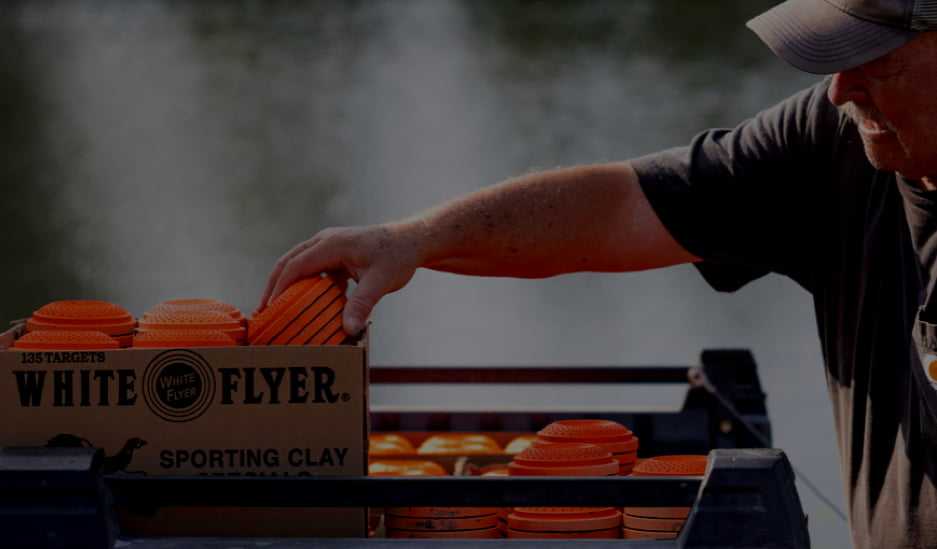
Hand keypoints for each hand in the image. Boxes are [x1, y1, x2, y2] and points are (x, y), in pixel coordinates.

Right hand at [259, 223, 422, 334]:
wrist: (412, 241)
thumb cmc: (397, 257)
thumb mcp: (381, 282)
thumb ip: (362, 304)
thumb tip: (348, 329)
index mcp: (332, 244)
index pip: (296, 265)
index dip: (280, 287)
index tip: (269, 308)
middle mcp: (325, 241)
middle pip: (289, 262)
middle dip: (274, 286)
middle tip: (263, 311)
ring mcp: (329, 246)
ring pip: (299, 264)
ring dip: (287, 285)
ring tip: (276, 309)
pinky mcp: (335, 253)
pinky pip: (313, 269)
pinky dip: (306, 285)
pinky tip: (306, 306)